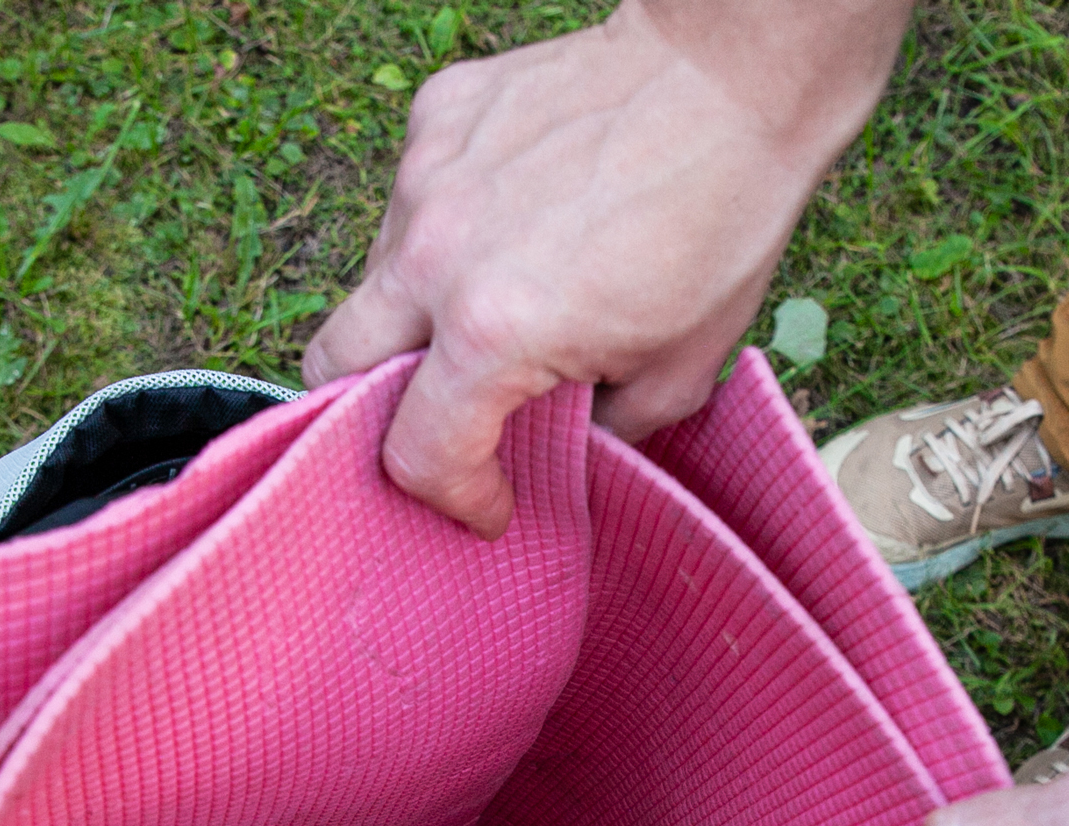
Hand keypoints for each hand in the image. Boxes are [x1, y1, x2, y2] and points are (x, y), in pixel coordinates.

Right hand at [304, 0, 910, 536]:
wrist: (733, 79)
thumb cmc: (719, 222)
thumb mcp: (677, 370)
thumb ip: (601, 431)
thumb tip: (565, 447)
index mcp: (493, 332)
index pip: (418, 453)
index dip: (453, 496)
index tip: (486, 501)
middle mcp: (436, 254)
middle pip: (335, 364)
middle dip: (372, 409)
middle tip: (439, 416)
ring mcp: (426, 177)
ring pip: (376, 276)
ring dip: (419, 310)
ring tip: (499, 301)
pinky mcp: (437, 117)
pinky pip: (413, 198)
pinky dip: (448, 229)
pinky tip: (514, 221)